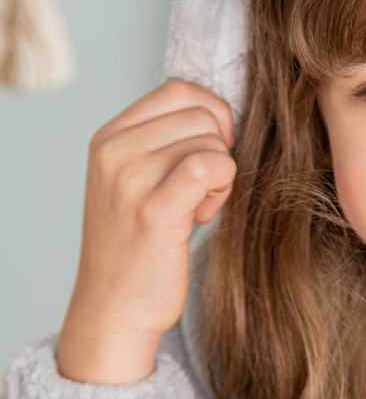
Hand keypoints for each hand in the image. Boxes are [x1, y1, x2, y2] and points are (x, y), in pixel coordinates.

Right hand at [56, 80, 235, 383]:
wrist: (114, 307)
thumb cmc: (139, 245)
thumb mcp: (139, 179)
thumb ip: (168, 142)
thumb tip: (224, 116)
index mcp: (109, 136)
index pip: (180, 91)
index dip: (212, 118)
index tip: (211, 155)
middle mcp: (113, 150)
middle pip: (202, 115)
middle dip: (219, 151)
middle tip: (201, 192)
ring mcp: (129, 177)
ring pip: (212, 142)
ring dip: (222, 175)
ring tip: (197, 207)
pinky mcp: (153, 209)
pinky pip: (211, 166)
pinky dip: (223, 186)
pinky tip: (204, 213)